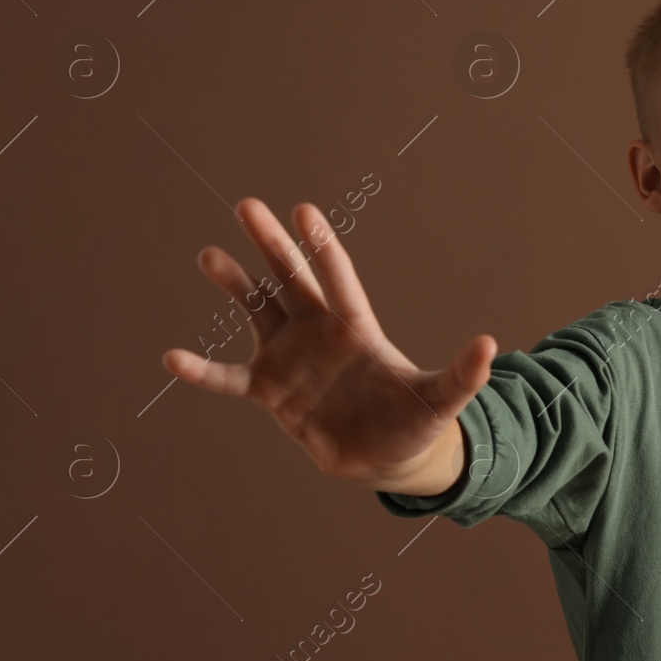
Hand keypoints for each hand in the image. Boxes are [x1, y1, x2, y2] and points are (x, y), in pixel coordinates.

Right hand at [161, 198, 495, 486]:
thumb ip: (461, 374)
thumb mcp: (441, 401)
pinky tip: (171, 359)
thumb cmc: (415, 421)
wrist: (386, 455)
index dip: (321, 248)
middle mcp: (319, 334)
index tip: (302, 211)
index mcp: (357, 329)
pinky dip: (202, 372)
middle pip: (292, 280)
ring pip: (258, 313)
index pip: (337, 279)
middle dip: (271, 244)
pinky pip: (229, 378)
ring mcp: (292, 359)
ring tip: (209, 255)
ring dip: (236, 286)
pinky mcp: (271, 391)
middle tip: (247, 205)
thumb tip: (489, 346)